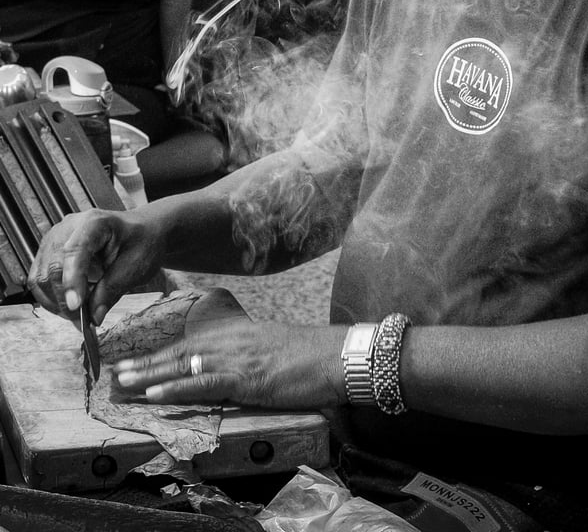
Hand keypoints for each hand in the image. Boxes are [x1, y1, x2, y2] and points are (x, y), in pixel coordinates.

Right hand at [28, 208, 163, 325]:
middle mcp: (69, 227)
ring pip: (40, 277)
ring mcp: (56, 239)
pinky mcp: (49, 253)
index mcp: (95, 223)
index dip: (72, 280)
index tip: (77, 306)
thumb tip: (93, 316)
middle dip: (65, 299)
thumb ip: (112, 290)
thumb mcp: (135, 266)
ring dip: (56, 302)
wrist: (142, 232)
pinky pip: (39, 280)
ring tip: (79, 313)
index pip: (75, 251)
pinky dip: (51, 298)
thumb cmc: (141, 242)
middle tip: (83, 321)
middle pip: (53, 267)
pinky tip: (71, 304)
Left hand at [114, 320, 346, 409]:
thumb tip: (224, 368)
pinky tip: (155, 394)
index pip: (188, 343)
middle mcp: (230, 340)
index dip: (158, 353)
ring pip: (183, 366)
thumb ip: (244, 355)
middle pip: (178, 352)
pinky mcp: (247, 378)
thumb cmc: (307, 355)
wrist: (335, 354)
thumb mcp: (269, 348)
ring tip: (122, 383)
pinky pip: (205, 384)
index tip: (131, 360)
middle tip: (113, 372)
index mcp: (235, 333)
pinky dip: (177, 388)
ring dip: (149, 376)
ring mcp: (237, 358)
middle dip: (144, 363)